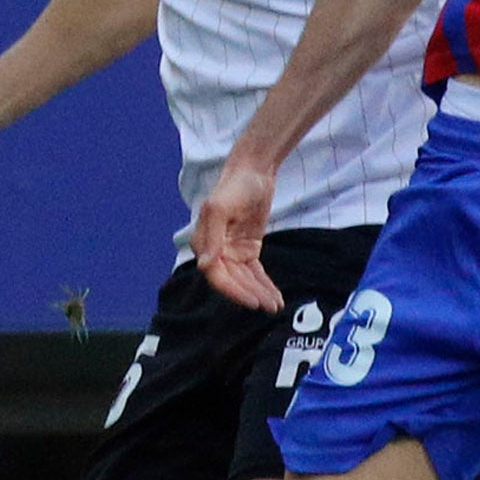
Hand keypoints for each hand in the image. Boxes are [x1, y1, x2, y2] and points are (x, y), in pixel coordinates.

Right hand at [188, 159, 282, 311]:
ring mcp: (232, 251)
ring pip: (245, 280)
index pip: (216, 275)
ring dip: (259, 293)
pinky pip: (255, 273)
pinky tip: (276, 297)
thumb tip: (205, 265)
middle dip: (251, 295)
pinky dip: (264, 284)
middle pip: (233, 281)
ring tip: (276, 306)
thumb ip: (211, 235)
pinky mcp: (247, 249)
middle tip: (269, 307)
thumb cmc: (234, 186)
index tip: (252, 301)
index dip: (233, 291)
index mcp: (203, 242)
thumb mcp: (220, 207)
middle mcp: (215, 250)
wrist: (253, 172)